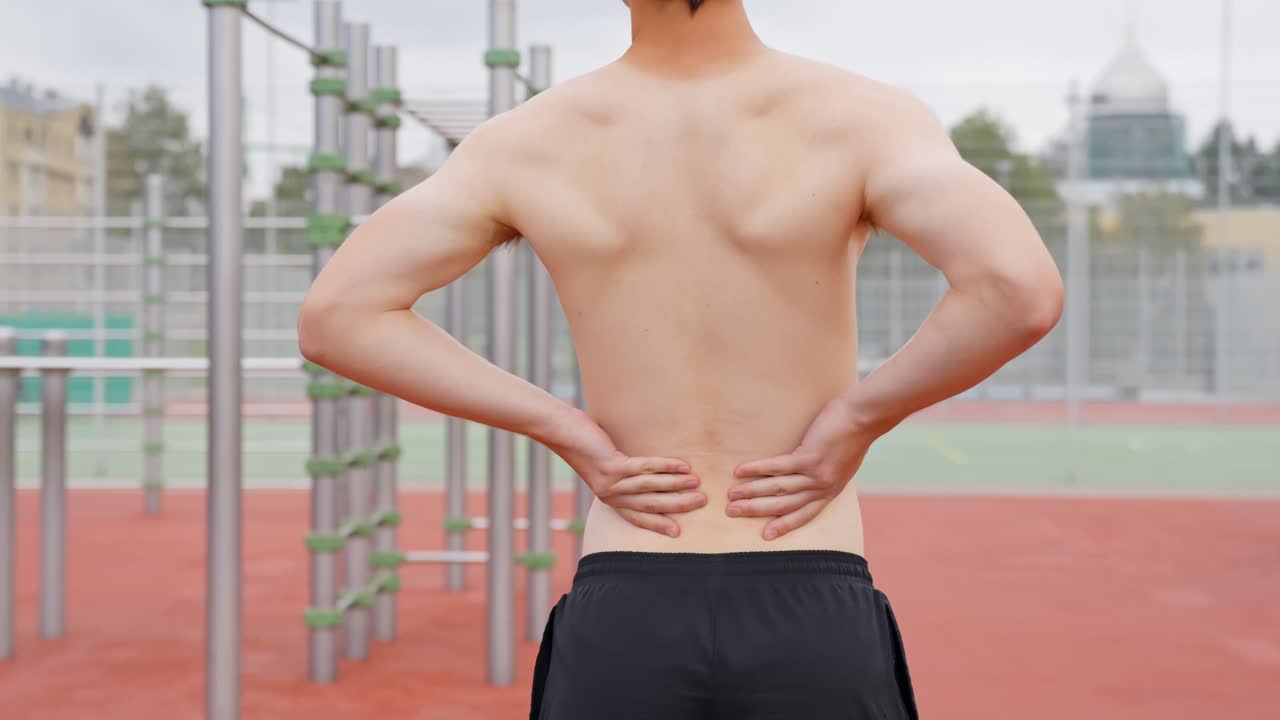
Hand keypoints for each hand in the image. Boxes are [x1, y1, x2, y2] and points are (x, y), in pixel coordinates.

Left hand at [545, 407, 705, 537]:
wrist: (562, 431)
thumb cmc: (585, 444)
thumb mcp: (606, 466)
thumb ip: (624, 474)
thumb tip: (650, 473)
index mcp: (609, 498)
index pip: (637, 515)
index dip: (658, 523)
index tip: (677, 531)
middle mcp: (610, 494)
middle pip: (649, 504)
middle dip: (677, 505)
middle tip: (701, 502)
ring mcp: (611, 481)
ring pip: (650, 487)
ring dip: (676, 486)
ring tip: (696, 484)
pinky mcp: (612, 465)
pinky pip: (644, 468)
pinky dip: (666, 467)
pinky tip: (682, 465)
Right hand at [727, 395, 878, 540]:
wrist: (864, 418)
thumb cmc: (852, 436)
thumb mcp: (841, 464)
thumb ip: (823, 475)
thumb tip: (803, 476)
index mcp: (830, 491)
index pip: (803, 514)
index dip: (783, 525)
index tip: (765, 535)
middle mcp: (822, 488)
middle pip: (784, 505)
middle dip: (756, 510)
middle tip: (732, 512)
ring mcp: (816, 474)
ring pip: (778, 488)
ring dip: (752, 491)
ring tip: (732, 493)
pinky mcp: (810, 457)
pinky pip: (777, 466)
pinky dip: (757, 469)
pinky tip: (740, 470)